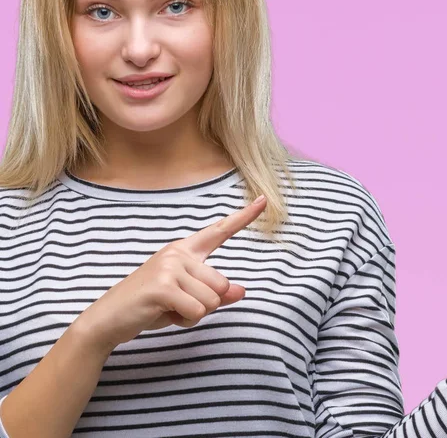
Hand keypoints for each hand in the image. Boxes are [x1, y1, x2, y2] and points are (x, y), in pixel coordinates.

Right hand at [74, 195, 267, 354]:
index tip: (263, 201)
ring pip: (212, 301)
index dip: (243, 217)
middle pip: (222, 285)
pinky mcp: (163, 286)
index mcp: (185, 250)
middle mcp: (179, 252)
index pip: (219, 231)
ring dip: (193, 315)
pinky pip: (197, 311)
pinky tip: (163, 314)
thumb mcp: (186, 298)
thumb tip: (242, 290)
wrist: (107, 319)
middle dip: (204, 305)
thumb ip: (215, 294)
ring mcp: (170, 266)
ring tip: (168, 309)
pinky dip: (184, 321)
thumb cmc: (150, 306)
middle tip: (176, 305)